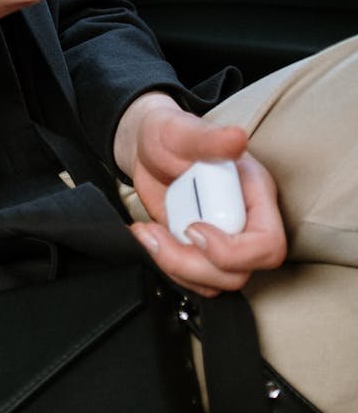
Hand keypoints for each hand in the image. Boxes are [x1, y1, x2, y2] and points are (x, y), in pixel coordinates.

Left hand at [115, 94, 286, 295]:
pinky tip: (149, 239)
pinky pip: (196, 280)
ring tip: (149, 235)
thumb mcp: (180, 130)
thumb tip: (237, 137)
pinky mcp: (199, 250)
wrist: (144, 147)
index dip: (233, 250)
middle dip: (195, 263)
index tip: (194, 229)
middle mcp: (244, 219)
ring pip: (217, 282)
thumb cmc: (168, 133)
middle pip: (240, 271)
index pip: (268, 243)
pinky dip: (169, 268)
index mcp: (254, 192)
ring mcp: (222, 238)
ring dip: (176, 267)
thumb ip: (209, 137)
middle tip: (160, 235)